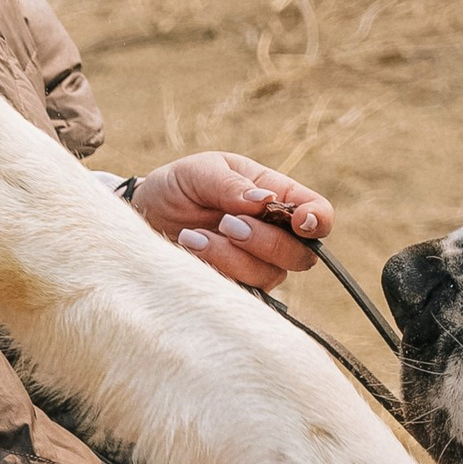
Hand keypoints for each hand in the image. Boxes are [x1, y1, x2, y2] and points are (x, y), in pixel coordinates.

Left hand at [128, 151, 333, 291]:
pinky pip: (240, 291)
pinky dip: (215, 270)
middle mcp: (274, 234)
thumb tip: (267, 201)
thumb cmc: (179, 187)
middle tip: (226, 222)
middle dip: (263, 240)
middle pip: (299, 254)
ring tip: (192, 235)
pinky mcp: (235, 287)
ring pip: (268, 275)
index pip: (318, 214)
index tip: (298, 221)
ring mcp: (256, 264)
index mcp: (277, 197)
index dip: (317, 221)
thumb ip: (231, 184)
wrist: (144, 216)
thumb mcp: (200, 172)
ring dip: (231, 255)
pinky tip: (190, 248)